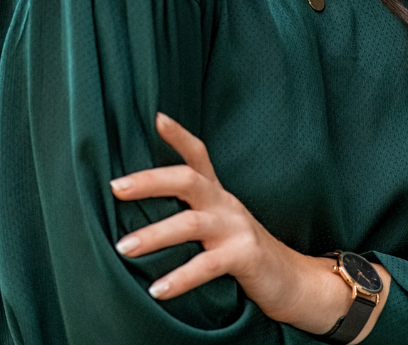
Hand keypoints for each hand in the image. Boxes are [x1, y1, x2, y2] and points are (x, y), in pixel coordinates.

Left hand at [111, 113, 388, 339]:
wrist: (293, 281)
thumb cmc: (243, 251)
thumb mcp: (218, 223)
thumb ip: (190, 211)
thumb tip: (139, 207)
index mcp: (217, 194)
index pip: (198, 155)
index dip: (179, 136)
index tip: (156, 117)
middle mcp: (226, 204)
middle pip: (187, 179)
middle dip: (149, 181)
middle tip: (115, 188)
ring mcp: (236, 228)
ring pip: (191, 224)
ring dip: (153, 235)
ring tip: (123, 247)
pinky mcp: (245, 256)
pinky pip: (207, 266)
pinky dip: (180, 278)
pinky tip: (157, 290)